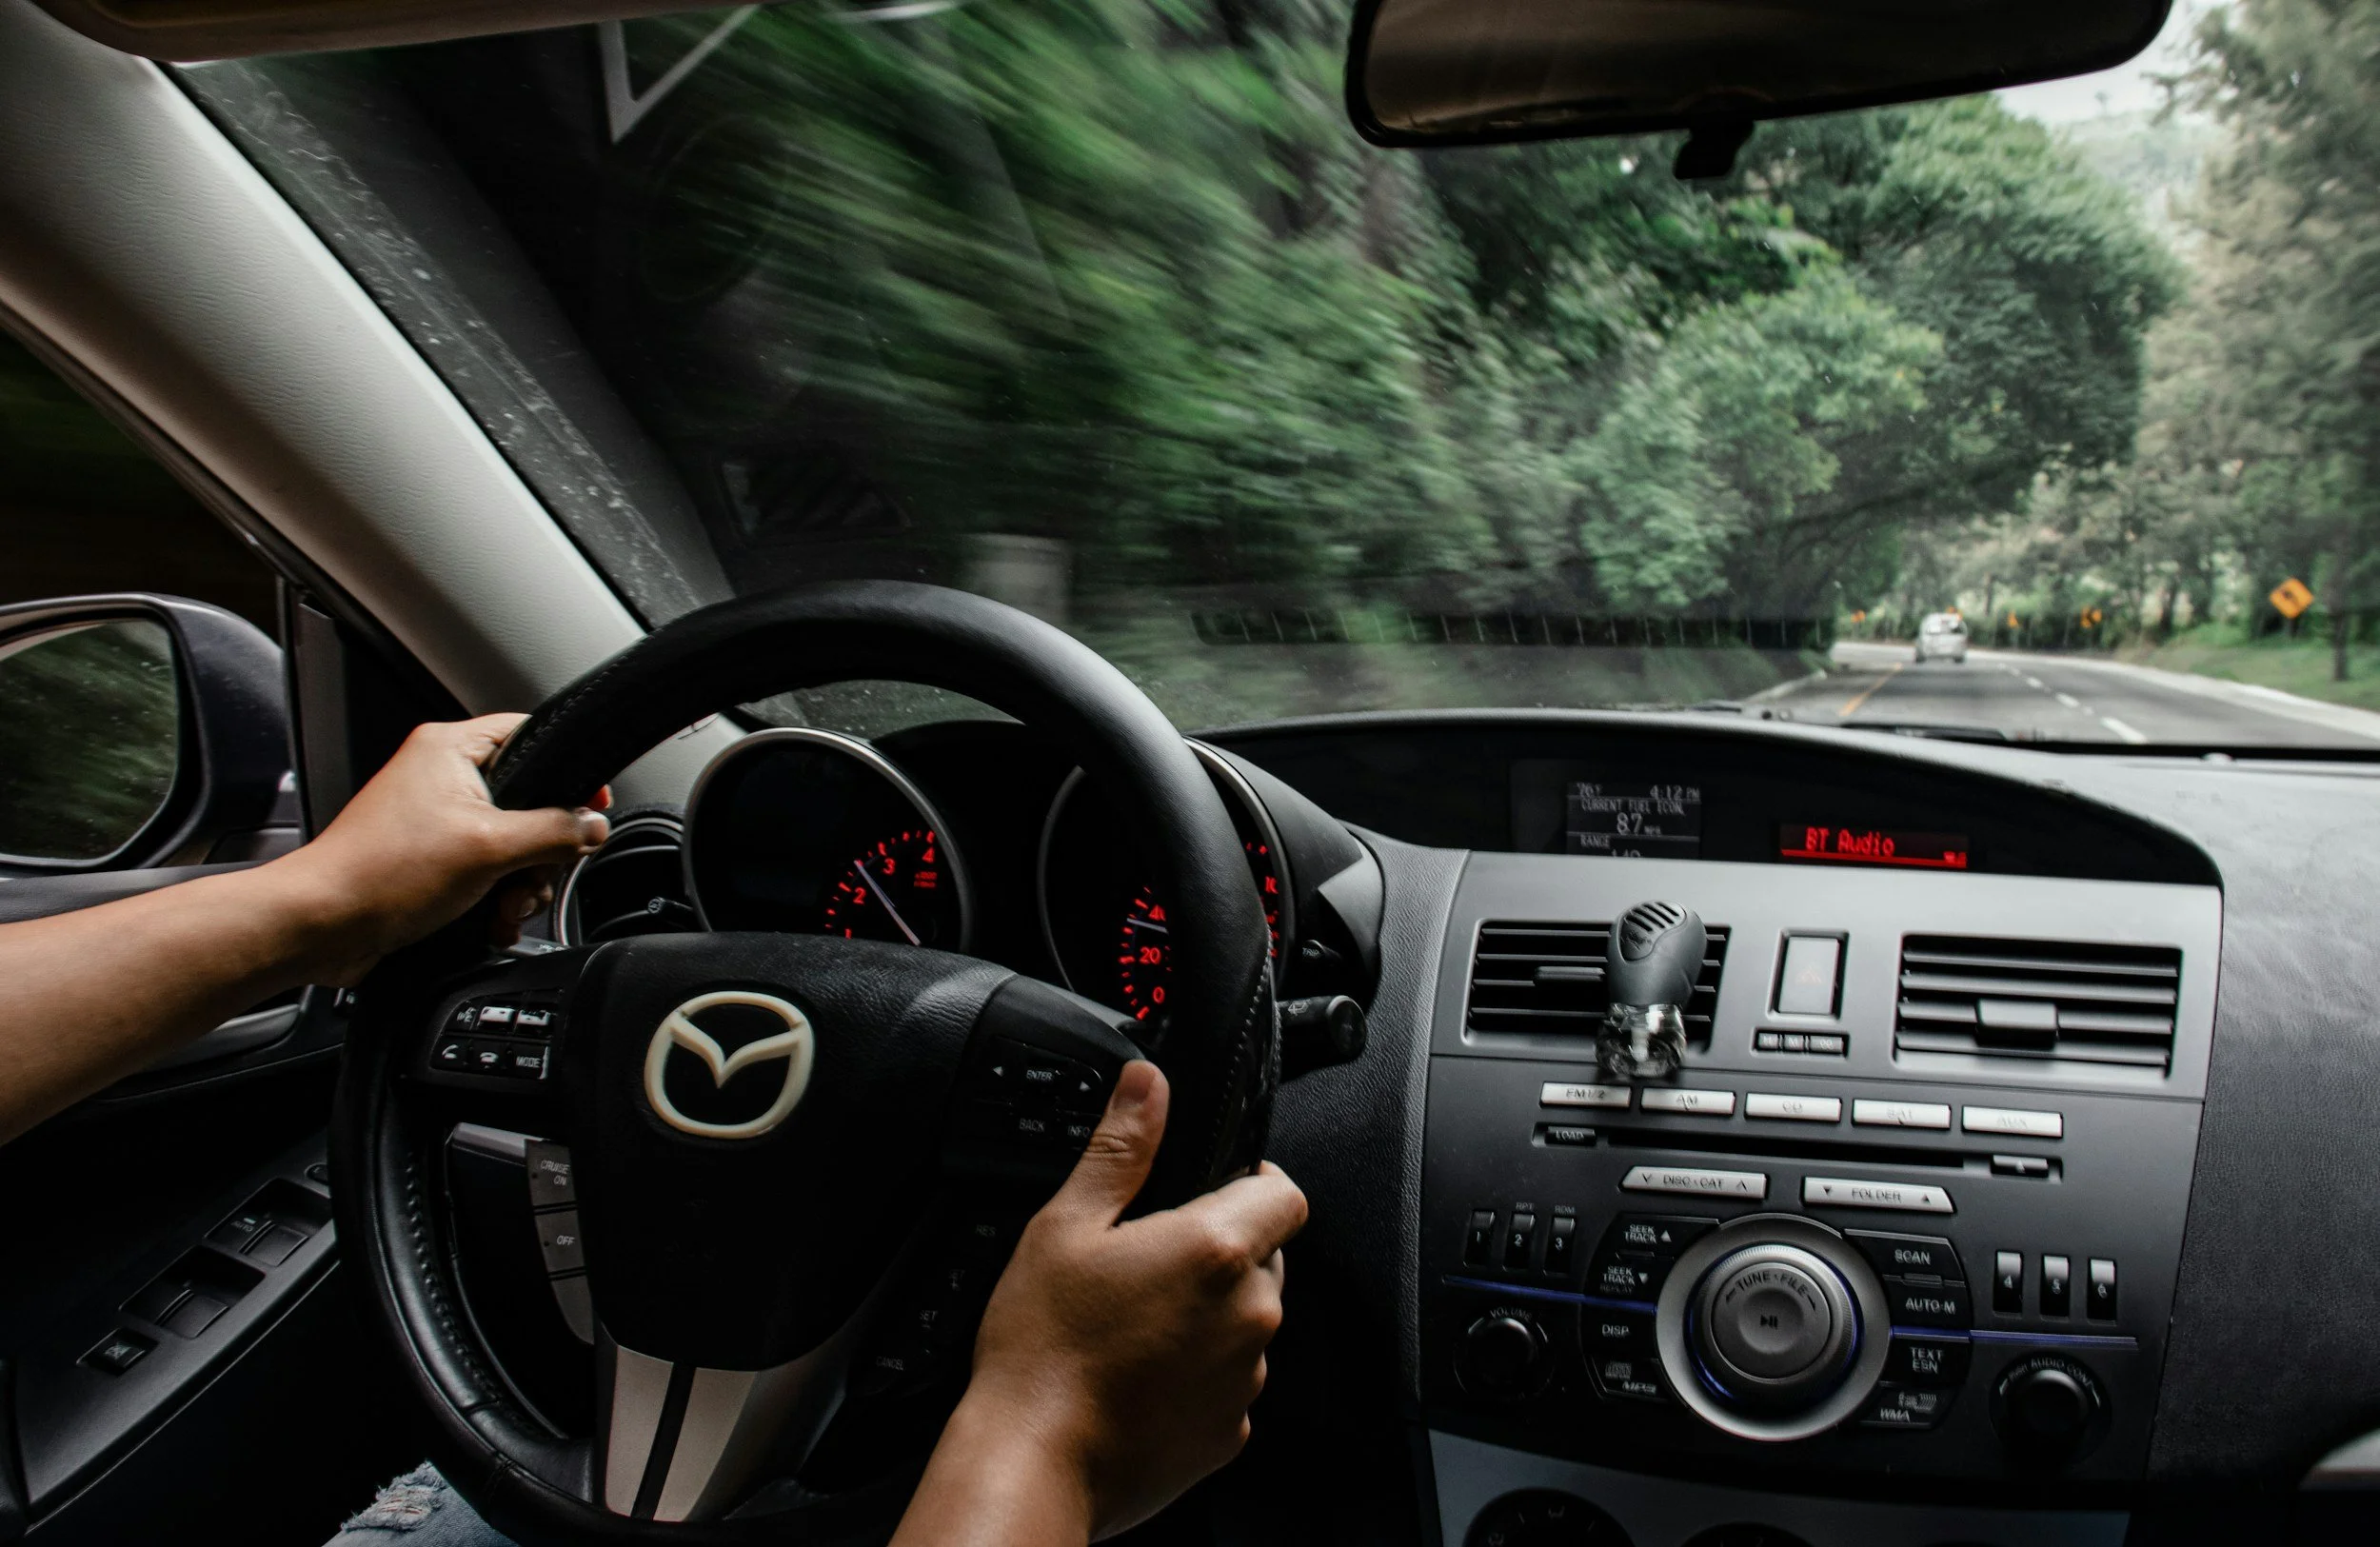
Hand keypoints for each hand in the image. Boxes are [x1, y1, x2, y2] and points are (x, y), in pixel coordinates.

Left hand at [281, 713, 608, 982]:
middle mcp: (440, 777)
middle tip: (530, 874)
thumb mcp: (490, 847)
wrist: (322, 926)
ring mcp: (434, 819)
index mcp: (449, 749)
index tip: (591, 807)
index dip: (569, 773)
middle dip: (539, 851)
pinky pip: (486, 871)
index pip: (532, 736)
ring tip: (502, 907)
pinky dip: (495, 899)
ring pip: (511, 843)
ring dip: (519, 884)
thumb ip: (554, 832)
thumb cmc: (380, 874)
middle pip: (529, 800)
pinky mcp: (430, 858)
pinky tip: (489, 922)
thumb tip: (592, 826)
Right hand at [913, 1060, 1306, 1541]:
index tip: (1213, 1186)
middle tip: (1146, 1259)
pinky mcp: (1231, 1431)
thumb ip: (1121, 1149)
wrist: (1033, 1463)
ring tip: (1132, 1322)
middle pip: (1264, 1255)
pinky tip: (1138, 1371)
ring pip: (1247, 1320)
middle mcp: (1249, 1314)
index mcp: (1216, 1251)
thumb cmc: (1042, 1352)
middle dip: (1219, 1248)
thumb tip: (1149, 1086)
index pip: (1285, 1192)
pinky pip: (1229, 1379)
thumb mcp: (1066, 1226)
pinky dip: (1197, 1370)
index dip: (1253, 1179)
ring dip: (1209, 1311)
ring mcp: (1245, 1378)